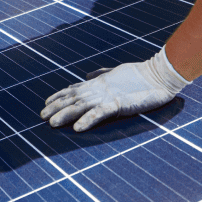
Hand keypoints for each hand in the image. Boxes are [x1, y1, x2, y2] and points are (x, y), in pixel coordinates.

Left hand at [40, 48, 190, 131]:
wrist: (159, 76)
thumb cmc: (141, 74)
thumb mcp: (117, 73)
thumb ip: (101, 74)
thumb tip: (88, 75)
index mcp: (99, 83)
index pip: (74, 90)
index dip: (59, 96)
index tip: (46, 103)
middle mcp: (99, 89)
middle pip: (72, 99)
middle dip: (56, 107)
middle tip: (41, 116)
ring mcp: (107, 96)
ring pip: (81, 106)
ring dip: (65, 115)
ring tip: (52, 123)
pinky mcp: (118, 103)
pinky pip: (99, 113)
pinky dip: (87, 120)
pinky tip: (78, 128)